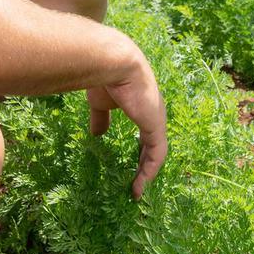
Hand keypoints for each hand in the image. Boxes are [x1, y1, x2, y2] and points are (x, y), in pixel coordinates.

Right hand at [86, 54, 167, 198]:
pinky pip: (157, 156)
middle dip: (145, 163)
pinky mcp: (156, 126)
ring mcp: (157, 119)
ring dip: (147, 172)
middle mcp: (154, 112)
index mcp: (142, 105)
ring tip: (136, 190)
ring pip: (157, 152)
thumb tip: (97, 135)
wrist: (113, 63)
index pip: (145, 132)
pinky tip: (139, 186)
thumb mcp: (100, 104)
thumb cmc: (105, 78)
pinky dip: (149, 172)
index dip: (139, 149)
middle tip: (135, 181)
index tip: (129, 164)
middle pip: (153, 144)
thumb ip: (101, 119)